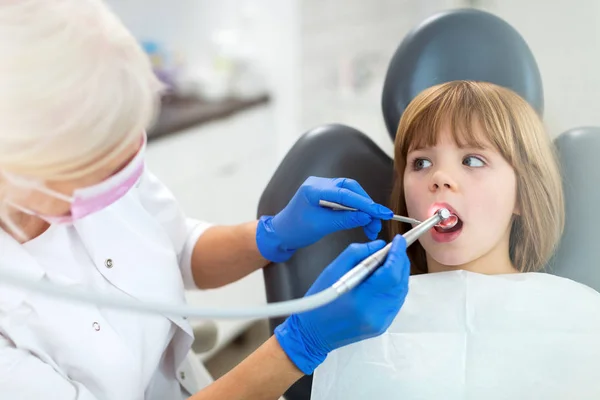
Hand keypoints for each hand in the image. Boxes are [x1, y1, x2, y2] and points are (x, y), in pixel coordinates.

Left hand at [256, 176, 392, 261]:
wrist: (281, 234)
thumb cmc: (295, 230)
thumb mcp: (321, 226)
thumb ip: (345, 219)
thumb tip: (367, 217)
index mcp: (314, 188)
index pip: (346, 193)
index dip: (366, 204)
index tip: (381, 213)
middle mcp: (319, 184)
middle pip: (351, 189)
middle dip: (367, 205)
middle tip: (378, 221)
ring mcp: (323, 188)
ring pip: (350, 194)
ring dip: (363, 209)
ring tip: (372, 226)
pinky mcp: (326, 196)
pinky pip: (345, 199)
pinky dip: (355, 210)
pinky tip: (363, 220)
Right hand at [274, 234, 409, 374]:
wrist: (313, 332)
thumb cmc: (320, 299)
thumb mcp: (332, 269)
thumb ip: (357, 253)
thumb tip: (379, 246)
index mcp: (361, 298)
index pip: (390, 273)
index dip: (397, 254)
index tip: (398, 240)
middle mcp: (375, 312)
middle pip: (400, 282)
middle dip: (400, 261)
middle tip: (396, 247)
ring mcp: (381, 321)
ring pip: (402, 291)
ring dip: (400, 273)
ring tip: (391, 261)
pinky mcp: (382, 326)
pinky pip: (396, 301)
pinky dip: (396, 287)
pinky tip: (388, 278)